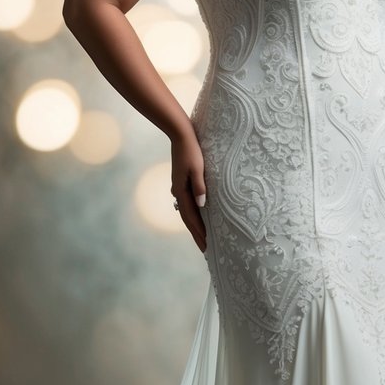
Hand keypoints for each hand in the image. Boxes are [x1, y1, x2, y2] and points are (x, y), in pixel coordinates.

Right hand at [171, 128, 206, 252]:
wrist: (180, 135)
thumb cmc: (192, 150)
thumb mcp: (198, 167)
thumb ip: (200, 186)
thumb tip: (202, 205)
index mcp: (181, 190)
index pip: (191, 217)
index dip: (199, 232)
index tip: (206, 246)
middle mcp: (178, 191)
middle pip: (188, 218)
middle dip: (197, 234)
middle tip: (206, 249)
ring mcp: (179, 187)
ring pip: (187, 212)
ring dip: (195, 226)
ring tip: (203, 237)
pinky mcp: (182, 182)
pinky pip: (188, 203)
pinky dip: (194, 214)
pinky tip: (198, 217)